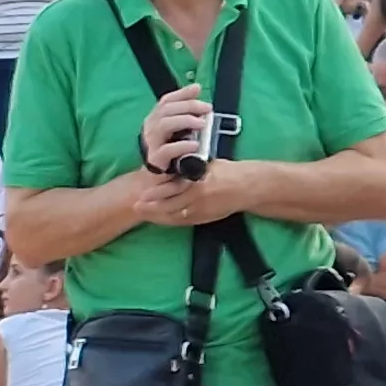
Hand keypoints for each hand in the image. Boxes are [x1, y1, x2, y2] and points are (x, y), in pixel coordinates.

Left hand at [130, 167, 246, 229]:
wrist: (248, 187)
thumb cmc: (227, 172)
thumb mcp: (207, 164)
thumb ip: (189, 168)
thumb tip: (171, 168)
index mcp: (198, 182)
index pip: (171, 189)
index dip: (155, 193)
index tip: (141, 194)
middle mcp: (198, 198)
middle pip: (169, 205)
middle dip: (152, 207)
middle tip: (137, 205)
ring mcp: (202, 210)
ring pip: (175, 216)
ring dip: (158, 216)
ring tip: (144, 213)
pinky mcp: (205, 218)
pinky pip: (184, 222)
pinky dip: (171, 221)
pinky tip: (161, 219)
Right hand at [137, 86, 211, 172]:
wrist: (156, 176)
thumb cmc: (169, 149)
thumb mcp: (178, 127)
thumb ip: (186, 108)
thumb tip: (196, 87)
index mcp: (155, 118)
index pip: (166, 101)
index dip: (182, 93)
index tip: (198, 89)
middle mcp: (151, 127)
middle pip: (166, 110)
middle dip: (188, 106)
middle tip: (207, 109)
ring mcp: (151, 142)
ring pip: (164, 125)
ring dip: (185, 121)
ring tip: (202, 124)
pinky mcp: (155, 158)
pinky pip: (167, 149)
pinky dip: (182, 145)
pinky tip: (195, 144)